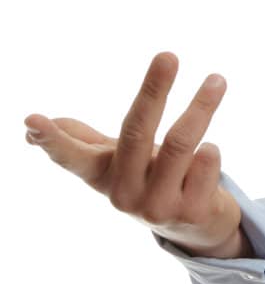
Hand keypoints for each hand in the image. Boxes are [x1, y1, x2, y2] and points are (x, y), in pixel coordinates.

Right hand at [24, 51, 243, 255]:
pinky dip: (211, 151)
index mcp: (101, 175)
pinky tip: (210, 150)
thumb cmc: (149, 178)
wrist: (196, 227)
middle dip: (154, 91)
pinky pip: (206, 164)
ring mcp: (157, 208)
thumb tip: (28, 126)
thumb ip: (78, 139)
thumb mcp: (114, 161)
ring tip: (217, 80)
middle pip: (136, 133)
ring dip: (201, 107)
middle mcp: (125, 195)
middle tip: (168, 55)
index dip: (51, 139)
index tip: (32, 121)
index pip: (71, 156)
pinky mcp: (192, 213)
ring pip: (180, 144)